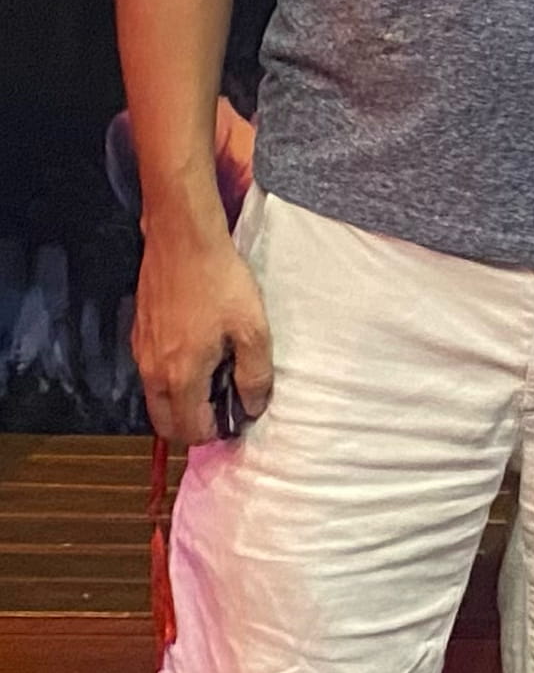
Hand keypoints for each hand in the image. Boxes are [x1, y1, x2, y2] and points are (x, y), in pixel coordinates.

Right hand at [133, 217, 271, 443]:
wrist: (183, 241)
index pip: (191, 432)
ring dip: (184, 400)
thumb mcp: (252, 328)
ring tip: (218, 370)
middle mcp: (152, 374)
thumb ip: (254, 374)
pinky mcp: (139, 335)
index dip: (218, 430)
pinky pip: (153, 374)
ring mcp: (141, 354)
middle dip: (196, 422)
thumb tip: (253, 408)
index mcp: (179, 378)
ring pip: (158, 400)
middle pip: (167, 424)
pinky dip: (173, 378)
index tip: (239, 411)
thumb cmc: (221, 282)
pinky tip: (200, 349)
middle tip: (227, 397)